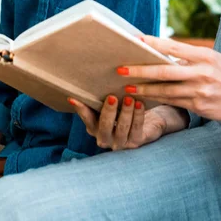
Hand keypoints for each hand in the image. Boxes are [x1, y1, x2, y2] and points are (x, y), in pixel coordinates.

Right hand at [68, 95, 183, 150]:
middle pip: (104, 125)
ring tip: (129, 99)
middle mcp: (105, 137)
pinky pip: (136, 128)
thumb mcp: (110, 103)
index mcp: (94, 127)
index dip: (81, 109)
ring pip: (122, 127)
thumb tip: (87, 79)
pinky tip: (140, 103)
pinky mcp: (135, 142)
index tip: (74, 98)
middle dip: (108, 111)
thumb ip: (99, 97)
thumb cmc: (122, 108)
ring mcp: (120, 142)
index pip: (86, 118)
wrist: (146, 121)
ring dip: (125, 112)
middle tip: (112, 97)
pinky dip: (138, 115)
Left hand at [119, 36, 220, 125]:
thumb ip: (191, 55)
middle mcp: (202, 73)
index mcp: (205, 56)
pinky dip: (157, 99)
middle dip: (141, 70)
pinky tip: (144, 97)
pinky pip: (172, 101)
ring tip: (127, 86)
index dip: (154, 43)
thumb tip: (163, 51)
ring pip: (165, 90)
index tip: (136, 40)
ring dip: (144, 89)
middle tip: (121, 69)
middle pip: (165, 70)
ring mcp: (200, 91)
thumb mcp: (214, 57)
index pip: (174, 46)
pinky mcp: (198, 106)